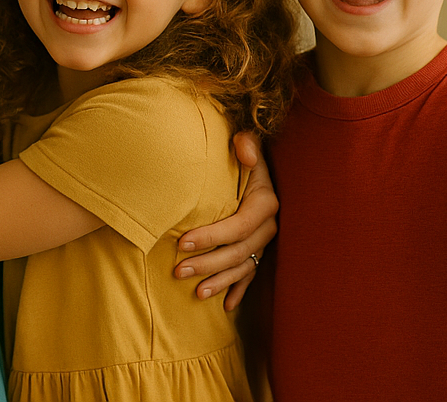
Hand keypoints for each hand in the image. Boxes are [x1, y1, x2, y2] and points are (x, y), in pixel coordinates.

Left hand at [174, 131, 276, 310]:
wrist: (247, 161)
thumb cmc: (239, 151)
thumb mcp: (245, 140)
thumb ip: (246, 143)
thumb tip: (246, 155)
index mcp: (265, 202)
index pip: (237, 226)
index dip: (211, 237)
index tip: (181, 243)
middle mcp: (268, 225)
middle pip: (238, 251)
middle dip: (208, 263)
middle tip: (178, 271)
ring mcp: (264, 240)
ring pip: (243, 267)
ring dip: (220, 281)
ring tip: (196, 293)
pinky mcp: (259, 249)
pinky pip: (251, 274)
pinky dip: (239, 291)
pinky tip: (225, 307)